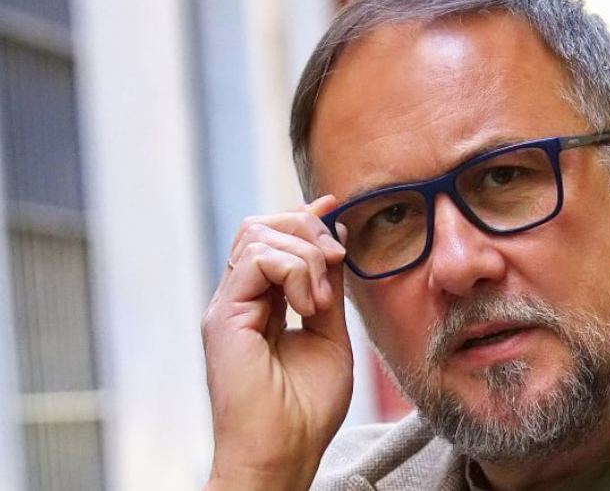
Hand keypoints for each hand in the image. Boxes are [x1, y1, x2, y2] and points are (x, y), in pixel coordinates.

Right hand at [202, 196, 350, 490]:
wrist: (284, 452)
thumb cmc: (306, 409)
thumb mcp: (330, 335)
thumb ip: (328, 289)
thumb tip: (336, 238)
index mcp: (261, 304)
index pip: (273, 239)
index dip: (304, 217)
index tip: (335, 207)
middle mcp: (239, 300)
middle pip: (262, 226)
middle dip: (307, 228)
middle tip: (336, 260)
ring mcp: (227, 306)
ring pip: (259, 234)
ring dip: (306, 256)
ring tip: (321, 301)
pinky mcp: (223, 317)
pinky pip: (257, 260)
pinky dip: (294, 271)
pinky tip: (308, 305)